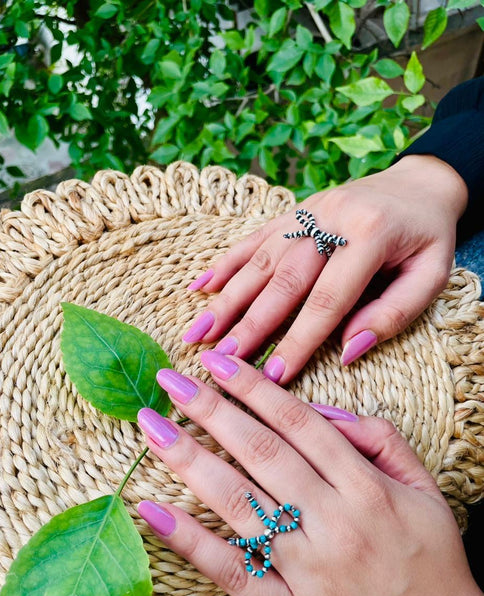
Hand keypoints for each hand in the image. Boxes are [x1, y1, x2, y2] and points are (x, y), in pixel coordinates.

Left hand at [137, 352, 483, 595]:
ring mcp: (307, 570)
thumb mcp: (424, 488)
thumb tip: (322, 412)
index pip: (298, 424)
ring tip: (151, 426)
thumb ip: (379, 440)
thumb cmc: (430, 562)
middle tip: (170, 381)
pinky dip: (188, 540)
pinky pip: (231, 571)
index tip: (216, 363)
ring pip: (238, 503)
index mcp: (366, 489)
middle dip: (210, 410)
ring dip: (189, 460)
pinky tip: (152, 510)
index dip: (253, 388)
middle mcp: (334, 523)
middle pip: (261, 454)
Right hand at [183, 155, 467, 382]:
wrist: (419, 182)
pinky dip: (226, 262)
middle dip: (250, 323)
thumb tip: (346, 350)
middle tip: (222, 358)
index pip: (327, 300)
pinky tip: (202, 286)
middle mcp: (331, 219)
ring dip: (227, 298)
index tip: (273, 377)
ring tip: (200, 331)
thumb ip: (393, 313)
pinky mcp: (294, 210)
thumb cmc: (428, 236)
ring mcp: (307, 211)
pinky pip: (255, 237)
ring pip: (260, 259)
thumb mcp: (430, 275)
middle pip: (283, 279)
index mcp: (370, 236)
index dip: (298, 341)